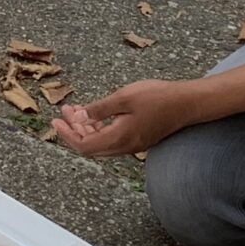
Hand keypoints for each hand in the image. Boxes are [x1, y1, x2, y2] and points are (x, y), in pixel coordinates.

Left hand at [50, 79, 194, 158]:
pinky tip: (95, 114)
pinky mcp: (138, 139)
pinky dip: (99, 128)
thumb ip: (100, 109)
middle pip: (90, 147)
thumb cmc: (158, 97)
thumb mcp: (124, 98)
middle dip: (73, 131)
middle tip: (63, 113)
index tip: (56, 121)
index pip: (84, 146)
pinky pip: (111, 139)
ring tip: (75, 110)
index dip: (66, 135)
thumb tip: (78, 117)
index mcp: (119, 138)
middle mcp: (124, 147)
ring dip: (85, 129)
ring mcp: (132, 145)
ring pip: (101, 144)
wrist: (188, 104)